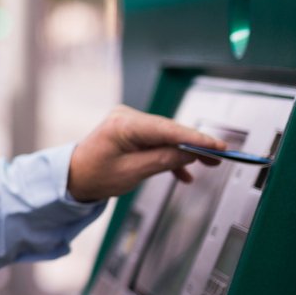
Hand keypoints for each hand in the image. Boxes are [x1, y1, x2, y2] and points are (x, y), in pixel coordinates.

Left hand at [67, 106, 226, 201]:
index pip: (167, 129)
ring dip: (186, 151)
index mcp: (123, 124)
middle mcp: (128, 117)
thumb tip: (190, 152)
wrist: (73, 177)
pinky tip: (185, 174)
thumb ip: (163, 160)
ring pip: (166, 136)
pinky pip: (157, 141)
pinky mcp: (133, 131)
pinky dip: (170, 156)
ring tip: (210, 164)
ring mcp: (130, 122)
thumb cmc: (94, 175)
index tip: (219, 146)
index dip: (196, 138)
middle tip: (222, 156)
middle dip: (196, 145)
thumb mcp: (131, 173)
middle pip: (170, 130)